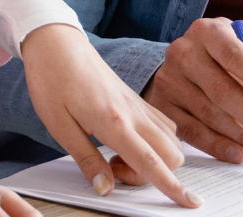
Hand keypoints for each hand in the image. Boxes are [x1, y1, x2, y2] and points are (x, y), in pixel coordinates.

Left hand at [20, 24, 202, 207]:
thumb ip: (86, 159)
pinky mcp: (135, 97)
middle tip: (116, 170)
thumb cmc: (52, 80)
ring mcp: (137, 103)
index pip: (151, 162)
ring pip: (171, 139)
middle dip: (156, 175)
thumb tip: (106, 188)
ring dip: (155, 158)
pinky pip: (162, 123)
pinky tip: (128, 140)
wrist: (54, 41)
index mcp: (113, 121)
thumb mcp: (59, 126)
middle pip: (172, 154)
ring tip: (116, 155)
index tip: (190, 204)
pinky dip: (156, 141)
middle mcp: (133, 112)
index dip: (172, 187)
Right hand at [142, 16, 242, 164]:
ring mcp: (168, 78)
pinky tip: (236, 153)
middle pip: (218, 87)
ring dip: (238, 136)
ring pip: (206, 112)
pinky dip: (215, 145)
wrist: (193, 60)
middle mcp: (182, 51)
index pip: (230, 52)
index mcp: (207, 31)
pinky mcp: (161, 104)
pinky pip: (190, 130)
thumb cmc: (230, 52)